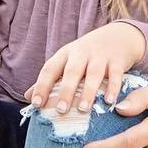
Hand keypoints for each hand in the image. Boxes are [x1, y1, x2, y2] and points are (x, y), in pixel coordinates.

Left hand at [26, 22, 145, 115]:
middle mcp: (81, 52)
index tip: (36, 104)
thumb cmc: (87, 56)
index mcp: (65, 54)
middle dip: (66, 91)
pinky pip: (115, 75)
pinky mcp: (117, 60)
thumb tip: (28, 97)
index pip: (50, 69)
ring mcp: (100, 55)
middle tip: (61, 110)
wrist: (119, 37)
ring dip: (88, 92)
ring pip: (93, 73)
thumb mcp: (67, 61)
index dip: (42, 85)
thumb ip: (50, 79)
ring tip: (83, 109)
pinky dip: (113, 88)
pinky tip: (109, 102)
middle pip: (72, 71)